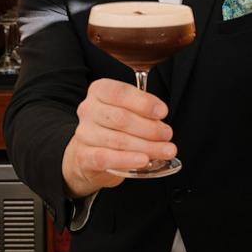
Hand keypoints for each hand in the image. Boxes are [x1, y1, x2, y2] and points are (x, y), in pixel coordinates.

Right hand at [62, 78, 176, 197]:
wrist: (91, 155)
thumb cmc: (115, 128)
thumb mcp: (128, 110)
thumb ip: (143, 109)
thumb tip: (161, 116)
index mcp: (99, 91)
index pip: (120, 93)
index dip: (144, 103)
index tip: (163, 112)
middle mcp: (88, 110)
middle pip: (121, 118)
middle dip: (150, 128)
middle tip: (167, 134)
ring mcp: (84, 134)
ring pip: (118, 140)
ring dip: (147, 146)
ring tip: (166, 150)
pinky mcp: (84, 157)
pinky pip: (106, 158)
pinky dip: (127, 159)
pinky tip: (144, 160)